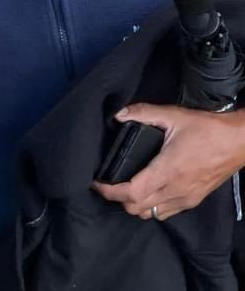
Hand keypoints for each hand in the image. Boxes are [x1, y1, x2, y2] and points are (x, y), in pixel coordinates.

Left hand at [92, 104, 244, 219]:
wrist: (239, 142)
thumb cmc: (207, 128)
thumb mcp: (173, 115)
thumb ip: (143, 113)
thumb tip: (118, 114)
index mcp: (167, 170)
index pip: (131, 193)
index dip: (109, 191)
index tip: (96, 183)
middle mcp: (176, 190)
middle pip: (137, 209)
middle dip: (117, 199)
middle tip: (108, 183)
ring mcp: (186, 199)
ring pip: (151, 214)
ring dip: (134, 205)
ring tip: (124, 187)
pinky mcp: (194, 200)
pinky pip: (166, 213)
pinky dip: (151, 207)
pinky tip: (147, 191)